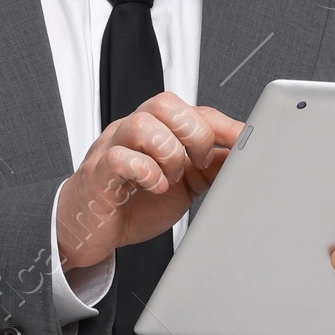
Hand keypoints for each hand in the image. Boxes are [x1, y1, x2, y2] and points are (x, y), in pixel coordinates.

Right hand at [57, 93, 240, 269]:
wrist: (89, 230)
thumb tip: (242, 159)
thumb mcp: (181, 185)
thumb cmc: (131, 203)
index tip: (245, 140)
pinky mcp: (98, 174)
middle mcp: (132, 132)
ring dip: (168, 153)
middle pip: (164, 104)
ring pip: (142, 124)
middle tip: (199, 162)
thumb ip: (208, 169)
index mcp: (155, 130)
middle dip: (193, 133)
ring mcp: (112, 149)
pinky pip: (120, 158)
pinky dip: (146, 172)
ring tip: (172, 178)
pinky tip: (154, 187)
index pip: (192, 110)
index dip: (222, 124)